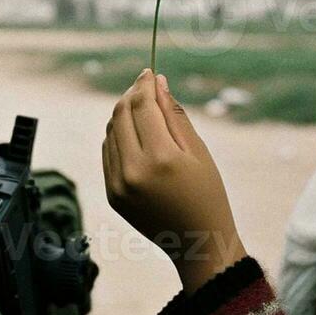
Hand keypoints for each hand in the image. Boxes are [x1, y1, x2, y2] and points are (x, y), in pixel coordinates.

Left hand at [102, 69, 247, 292]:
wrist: (197, 242)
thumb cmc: (207, 194)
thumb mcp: (198, 151)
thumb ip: (174, 115)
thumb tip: (157, 82)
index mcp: (161, 159)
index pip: (143, 107)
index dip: (144, 85)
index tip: (149, 72)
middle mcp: (133, 172)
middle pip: (120, 115)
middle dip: (131, 95)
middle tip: (144, 86)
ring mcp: (118, 185)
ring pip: (110, 132)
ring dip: (122, 115)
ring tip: (142, 109)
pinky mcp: (111, 194)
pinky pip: (108, 153)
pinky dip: (117, 137)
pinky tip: (135, 134)